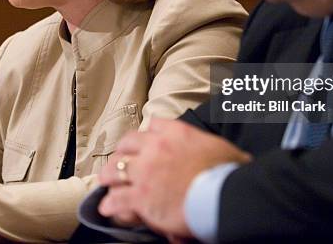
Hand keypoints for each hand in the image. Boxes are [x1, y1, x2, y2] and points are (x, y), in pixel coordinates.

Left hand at [98, 118, 251, 237]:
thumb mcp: (220, 147)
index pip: (152, 124)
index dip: (147, 134)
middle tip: (119, 161)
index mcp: (175, 132)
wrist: (222, 194)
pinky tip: (107, 207)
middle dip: (122, 153)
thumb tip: (223, 154)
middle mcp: (156, 147)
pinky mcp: (140, 195)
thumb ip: (209, 146)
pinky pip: (117, 198)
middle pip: (128, 144)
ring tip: (105, 181)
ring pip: (115, 168)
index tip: (144, 141)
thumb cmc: (226, 172)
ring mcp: (145, 171)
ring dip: (108, 175)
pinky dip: (110, 203)